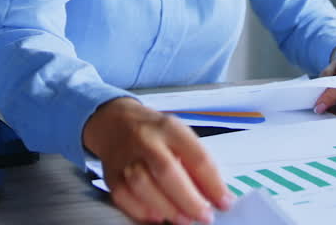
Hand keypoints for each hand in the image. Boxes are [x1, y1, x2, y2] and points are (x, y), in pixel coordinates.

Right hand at [83, 97, 233, 223]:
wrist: (114, 121)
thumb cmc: (154, 133)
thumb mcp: (178, 136)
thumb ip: (194, 162)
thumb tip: (215, 196)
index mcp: (170, 128)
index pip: (196, 156)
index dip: (213, 184)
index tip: (225, 203)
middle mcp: (146, 139)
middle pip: (167, 171)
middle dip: (189, 200)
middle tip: (205, 217)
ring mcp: (125, 156)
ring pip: (143, 184)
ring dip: (167, 208)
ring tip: (184, 220)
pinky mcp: (110, 172)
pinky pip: (124, 196)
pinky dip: (142, 210)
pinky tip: (157, 217)